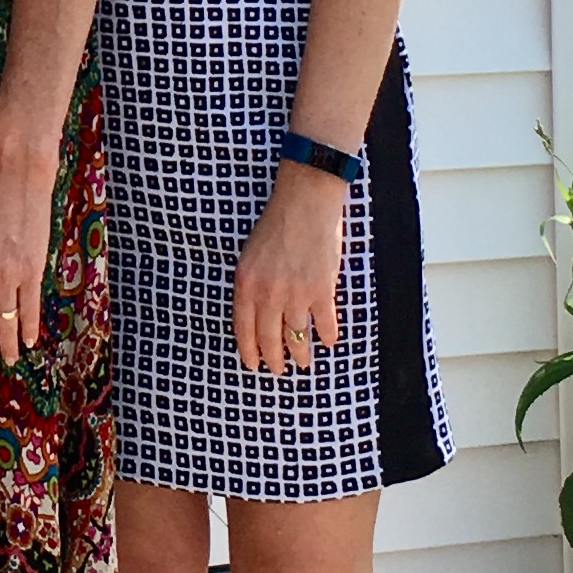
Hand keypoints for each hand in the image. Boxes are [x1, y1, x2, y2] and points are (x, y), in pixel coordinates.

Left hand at [234, 162, 346, 372]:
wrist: (304, 202)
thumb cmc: (277, 223)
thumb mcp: (251, 255)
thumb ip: (253, 284)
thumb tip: (258, 313)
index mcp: (246, 284)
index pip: (244, 328)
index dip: (249, 351)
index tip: (253, 365)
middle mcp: (268, 294)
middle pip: (269, 338)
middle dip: (274, 359)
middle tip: (278, 371)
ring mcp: (295, 294)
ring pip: (296, 337)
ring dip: (301, 354)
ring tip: (304, 363)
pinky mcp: (321, 290)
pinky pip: (324, 324)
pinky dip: (328, 335)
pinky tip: (328, 341)